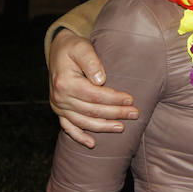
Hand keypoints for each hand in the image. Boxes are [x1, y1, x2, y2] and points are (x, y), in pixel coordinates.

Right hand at [49, 28, 138, 147]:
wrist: (58, 51)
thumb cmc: (73, 48)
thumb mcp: (81, 47)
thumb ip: (91, 61)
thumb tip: (101, 80)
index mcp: (65, 83)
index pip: (94, 95)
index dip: (113, 99)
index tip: (130, 99)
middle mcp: (59, 98)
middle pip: (92, 110)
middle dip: (115, 113)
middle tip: (134, 114)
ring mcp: (58, 106)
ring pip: (83, 121)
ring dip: (103, 127)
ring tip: (121, 127)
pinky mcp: (59, 111)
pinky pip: (68, 127)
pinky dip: (79, 137)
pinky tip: (92, 144)